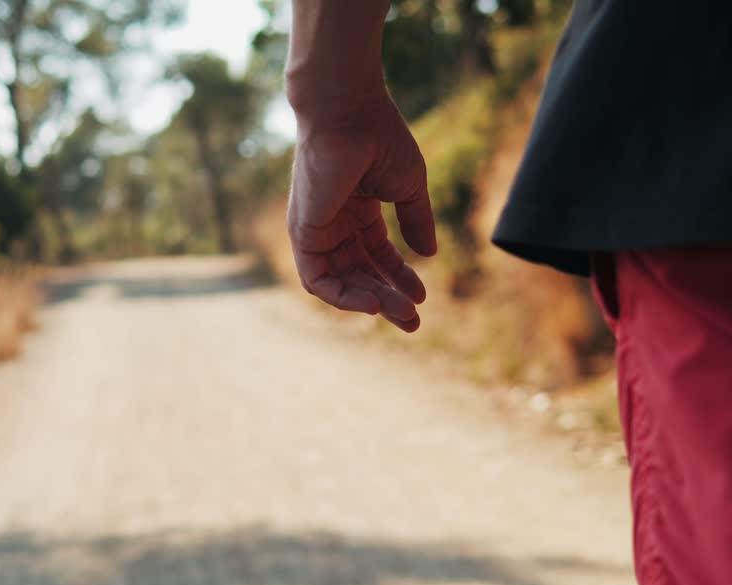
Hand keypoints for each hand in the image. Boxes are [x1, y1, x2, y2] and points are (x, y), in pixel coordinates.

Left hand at [287, 94, 436, 332]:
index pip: (377, 254)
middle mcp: (334, 222)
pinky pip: (318, 280)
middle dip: (388, 299)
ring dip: (370, 301)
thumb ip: (416, 221)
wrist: (349, 113)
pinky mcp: (303, 234)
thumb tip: (428, 255)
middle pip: (359, 273)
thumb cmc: (379, 138)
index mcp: (357, 208)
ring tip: (401, 314)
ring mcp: (317, 229)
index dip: (400, 277)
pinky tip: (373, 303)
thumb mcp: (408, 186)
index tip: (423, 297)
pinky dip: (343, 296)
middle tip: (413, 322)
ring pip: (340, 282)